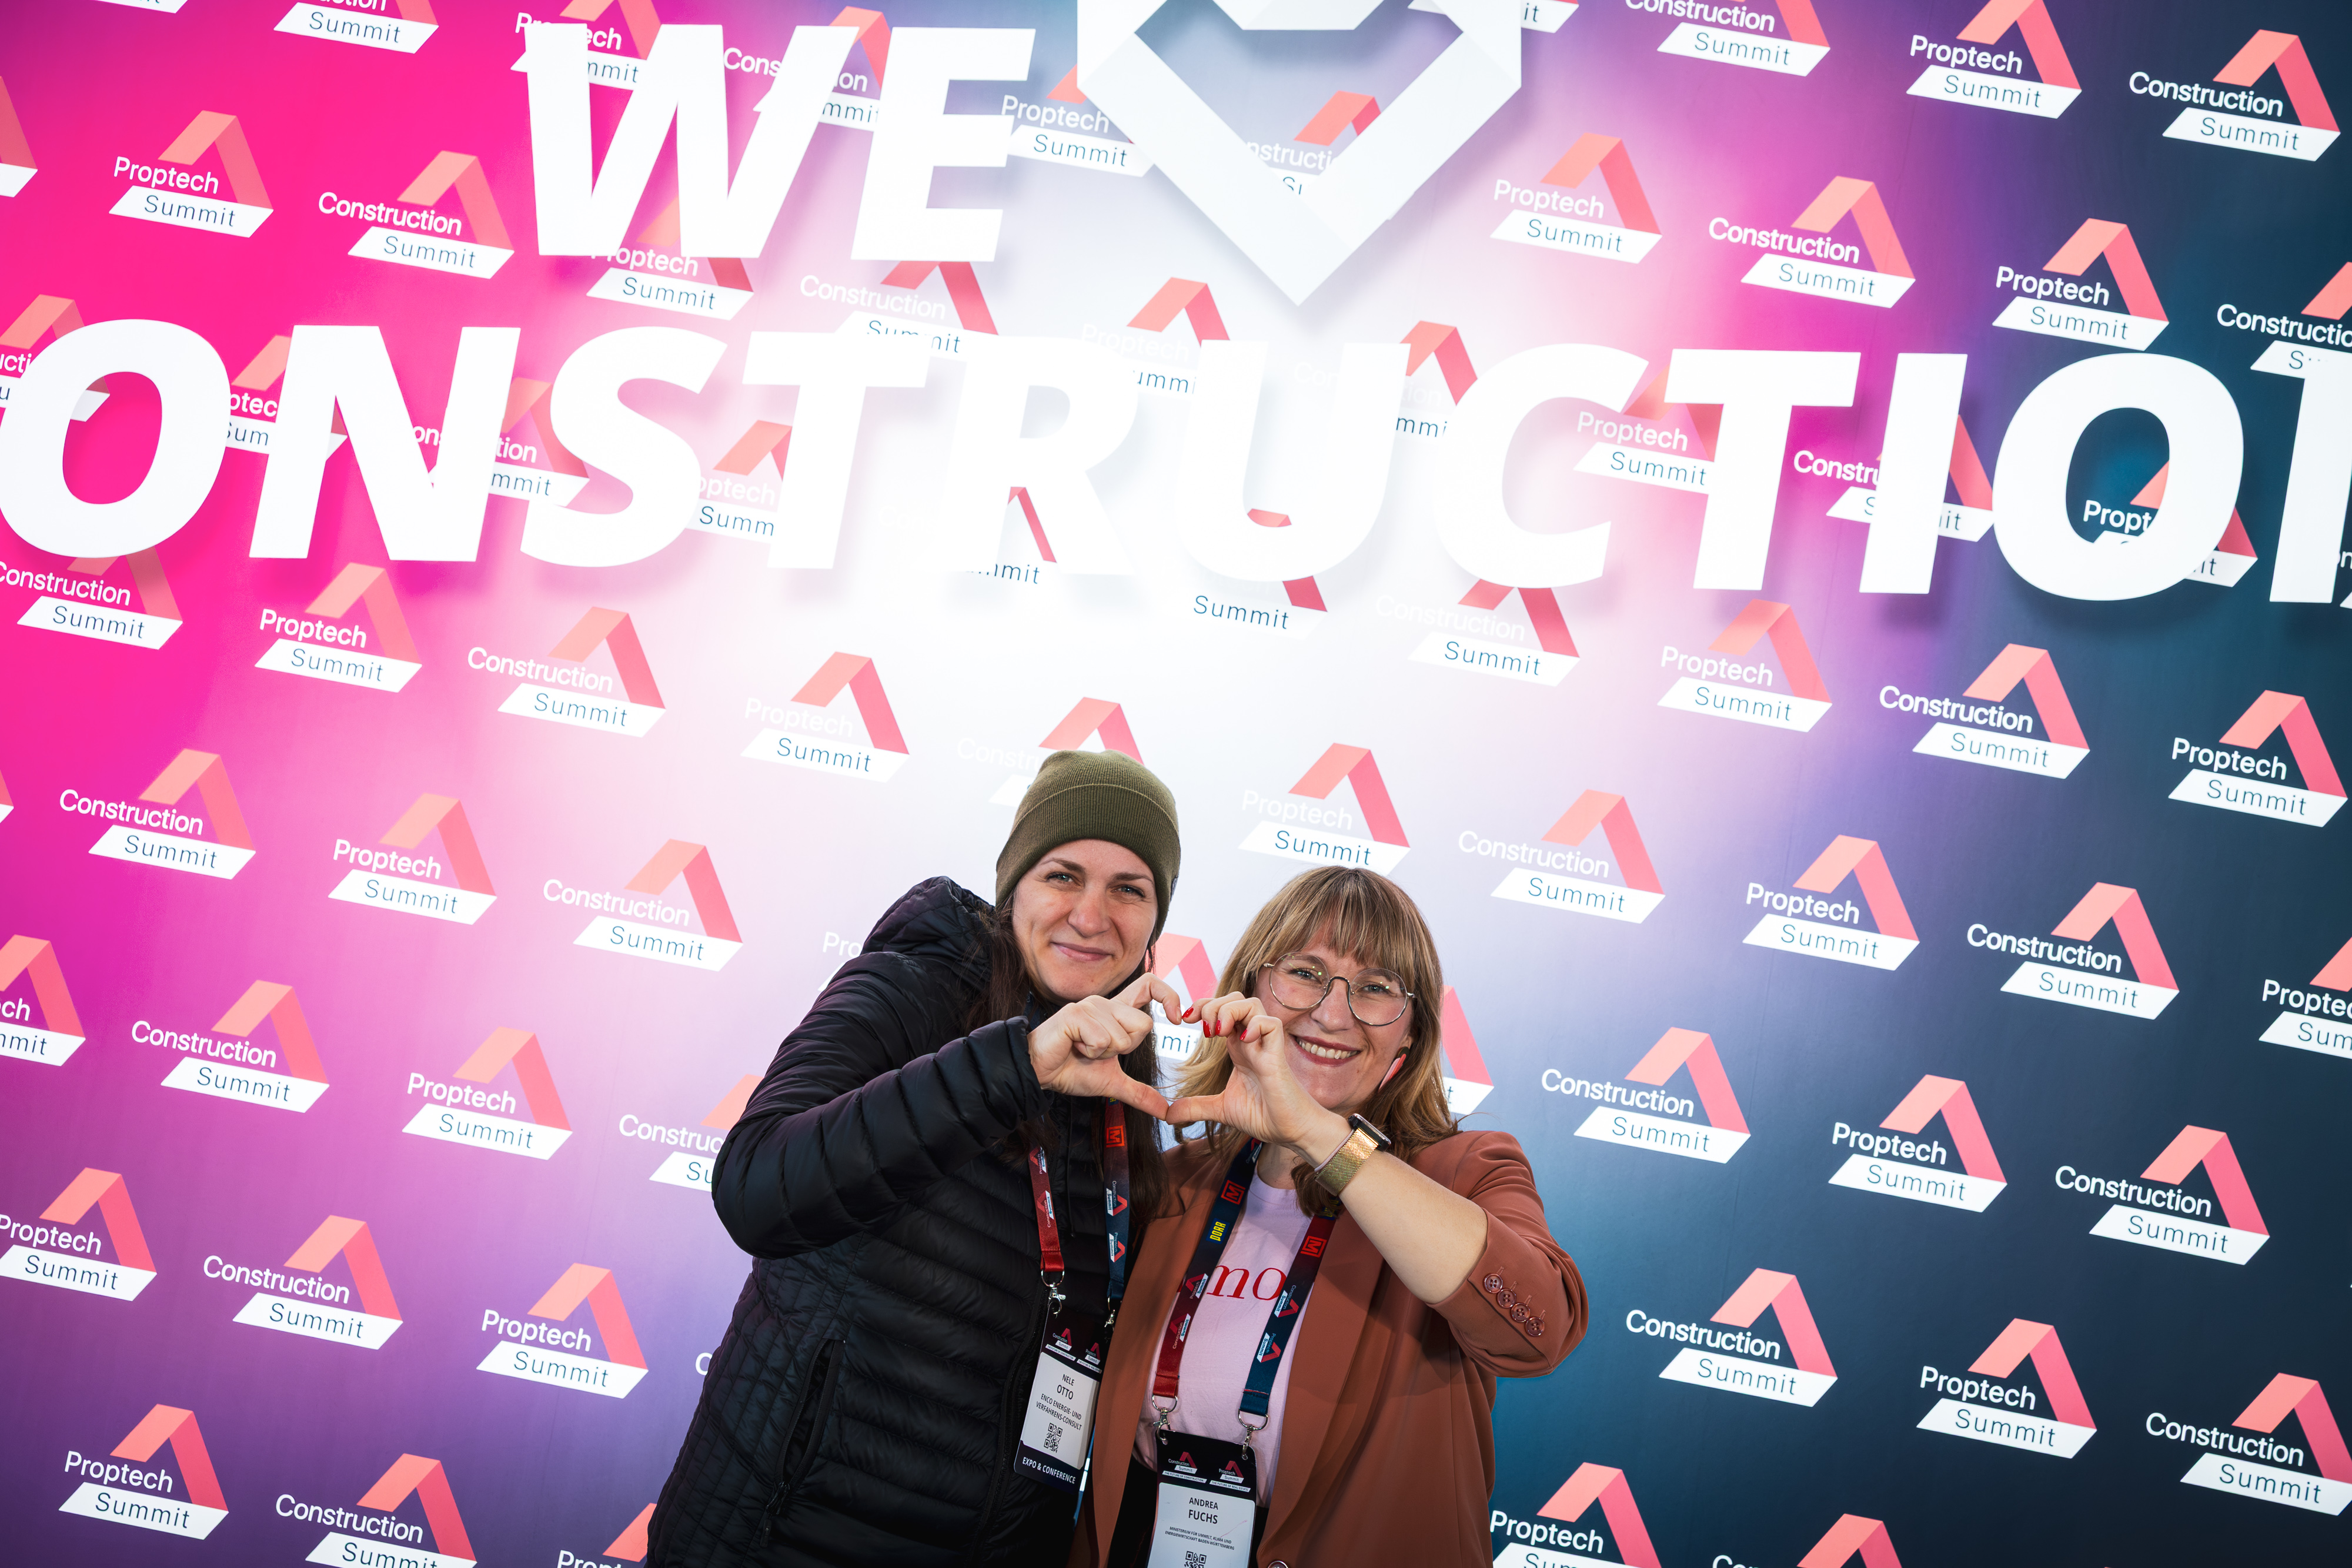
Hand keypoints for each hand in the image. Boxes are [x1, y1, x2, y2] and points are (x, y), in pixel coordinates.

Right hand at [1026, 973, 1181, 1117]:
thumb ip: (1139, 1093)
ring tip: (1082, 1049)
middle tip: (1098, 1051)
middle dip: (1125, 1049)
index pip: (1149, 986)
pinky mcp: (1075, 1014)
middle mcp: (1105, 1003)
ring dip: (1103, 1053)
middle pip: (1144, 1025)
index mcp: (1116, 1012)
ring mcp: (1090, 1006)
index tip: (1177, 1019)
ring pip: (1123, 1037)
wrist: (1039, 1073)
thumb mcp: (1112, 1083)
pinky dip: (1090, 1052)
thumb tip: (1166, 1111)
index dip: (1169, 996)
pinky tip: (1073, 1047)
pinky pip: (1102, 1040)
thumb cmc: (1071, 1070)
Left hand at [1164, 994, 1347, 1162]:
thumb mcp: (1221, 1109)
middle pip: (1235, 999)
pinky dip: (1256, 1025)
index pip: (1220, 1010)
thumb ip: (1195, 1107)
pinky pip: (1271, 1023)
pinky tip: (1243, 1041)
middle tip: (1202, 1028)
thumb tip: (1167, 1114)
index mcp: (1238, 1046)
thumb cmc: (1264, 1114)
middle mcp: (1251, 1040)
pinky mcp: (1278, 1055)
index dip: (1202, 1007)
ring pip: (1252, 1003)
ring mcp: (1265, 1045)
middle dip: (1213, 1004)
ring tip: (1220, 1033)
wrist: (1291, 1131)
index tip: (1184, 1020)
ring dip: (1230, 1011)